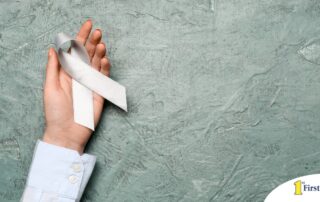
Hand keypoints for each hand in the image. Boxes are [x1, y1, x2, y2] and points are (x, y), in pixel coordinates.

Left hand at [43, 20, 110, 152]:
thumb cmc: (55, 112)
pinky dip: (105, 68)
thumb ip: (53, 67)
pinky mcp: (99, 93)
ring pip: (97, 64)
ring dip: (99, 53)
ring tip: (101, 43)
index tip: (87, 25)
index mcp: (66, 73)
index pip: (74, 51)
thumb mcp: (50, 87)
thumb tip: (53, 48)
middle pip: (88, 55)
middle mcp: (79, 76)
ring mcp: (90, 84)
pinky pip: (103, 78)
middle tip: (98, 31)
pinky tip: (104, 60)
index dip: (80, 37)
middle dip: (93, 42)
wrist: (67, 132)